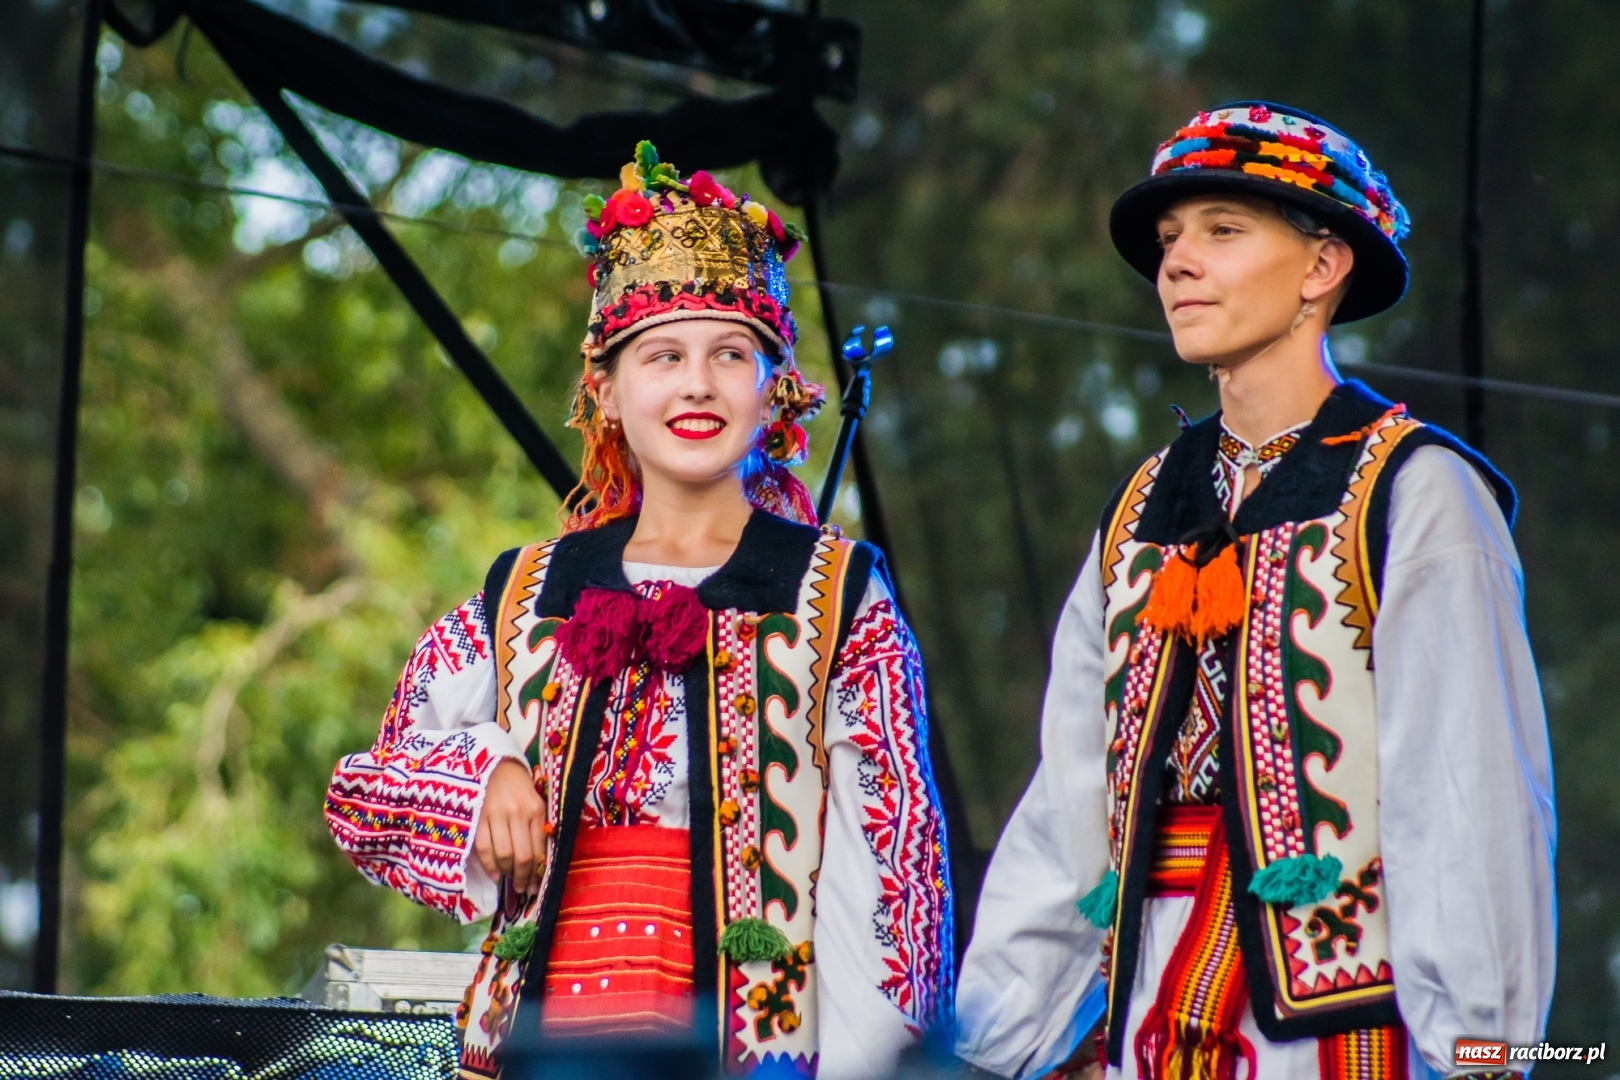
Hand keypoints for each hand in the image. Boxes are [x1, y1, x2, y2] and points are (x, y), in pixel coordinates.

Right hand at [473, 758, 547, 894]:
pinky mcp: (477, 816)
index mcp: (536, 809)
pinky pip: (483, 848)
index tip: (536, 885)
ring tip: (509, 880)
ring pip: (503, 855)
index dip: (537, 873)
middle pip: (522, 856)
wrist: (492, 762)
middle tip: (522, 888)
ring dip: (506, 873)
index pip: (539, 850)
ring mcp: (496, 814)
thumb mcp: (535, 801)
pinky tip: (494, 873)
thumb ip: (538, 826)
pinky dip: (489, 865)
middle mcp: (517, 812)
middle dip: (522, 877)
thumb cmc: (517, 785)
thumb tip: (539, 861)